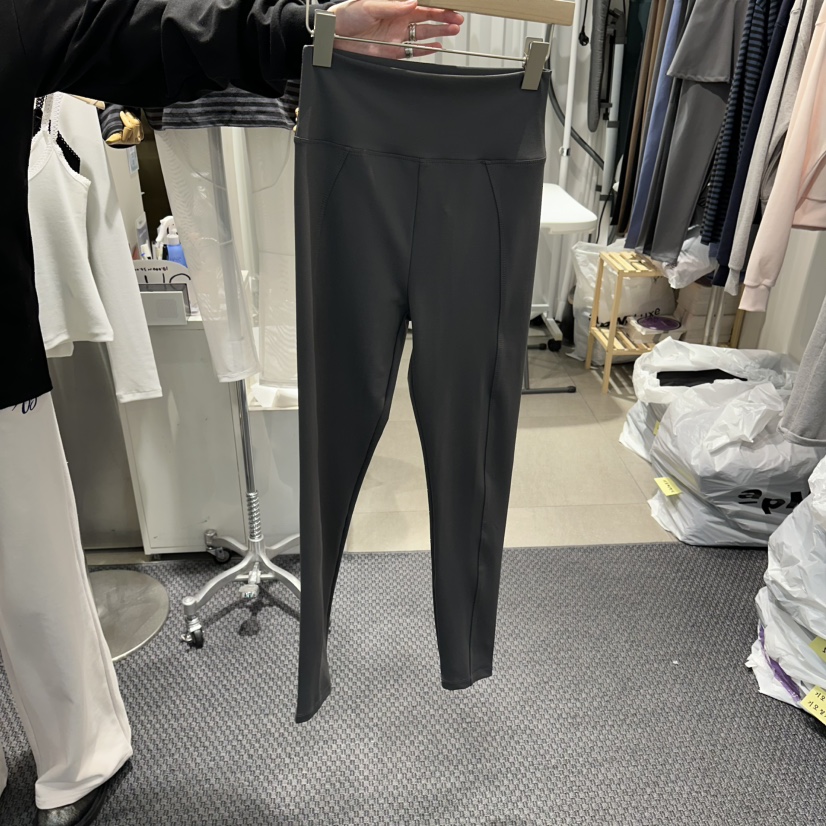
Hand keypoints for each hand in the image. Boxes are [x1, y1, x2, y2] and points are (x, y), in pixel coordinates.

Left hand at [330, 0, 463, 58]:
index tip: (450, 4)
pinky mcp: (394, 52)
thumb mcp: (369, 6)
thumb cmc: (346, 16)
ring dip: (440, 31)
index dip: (436, 4)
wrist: (333, 37)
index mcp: (395, 5)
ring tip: (454, 29)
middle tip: (458, 19)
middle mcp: (398, 20)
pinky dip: (426, 49)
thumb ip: (392, 6)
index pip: (421, 4)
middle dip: (444, 17)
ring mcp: (397, 36)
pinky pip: (414, 50)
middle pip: (427, 18)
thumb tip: (413, 3)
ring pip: (424, 33)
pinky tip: (438, 45)